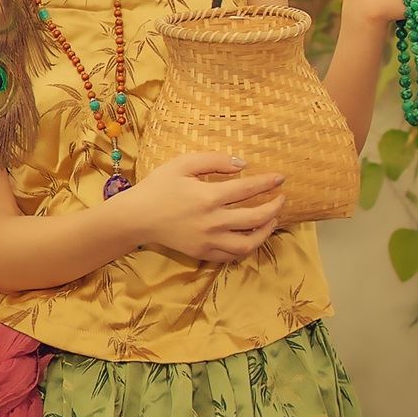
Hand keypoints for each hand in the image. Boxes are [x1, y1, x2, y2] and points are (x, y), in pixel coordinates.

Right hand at [118, 151, 287, 265]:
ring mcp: (209, 240)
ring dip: (266, 232)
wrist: (136, 217)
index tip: (280, 178)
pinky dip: (247, 247)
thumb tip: (242, 165)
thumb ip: (213, 160)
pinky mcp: (203, 253)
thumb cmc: (158, 187)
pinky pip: (232, 255)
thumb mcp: (182, 164)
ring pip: (248, 242)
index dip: (267, 182)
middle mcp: (212, 221)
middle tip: (281, 199)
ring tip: (272, 220)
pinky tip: (252, 236)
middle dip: (274, 207)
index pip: (248, 189)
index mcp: (208, 196)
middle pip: (255, 217)